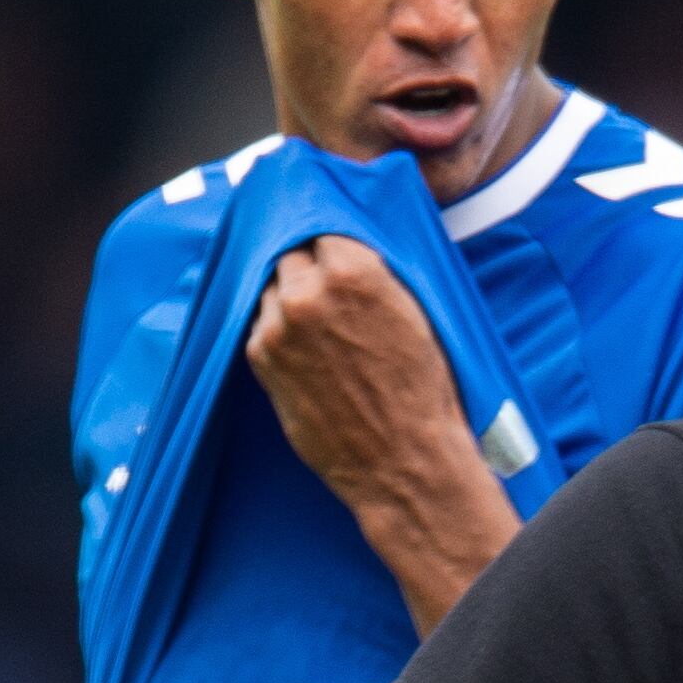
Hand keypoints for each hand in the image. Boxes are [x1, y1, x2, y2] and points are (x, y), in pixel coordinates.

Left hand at [245, 237, 474, 501]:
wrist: (402, 459)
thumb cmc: (422, 389)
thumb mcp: (414, 311)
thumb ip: (374, 272)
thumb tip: (344, 246)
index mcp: (354, 270)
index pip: (322, 223)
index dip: (327, 236)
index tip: (328, 242)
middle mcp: (308, 291)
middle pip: (290, 251)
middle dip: (305, 262)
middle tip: (321, 278)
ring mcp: (278, 324)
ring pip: (271, 285)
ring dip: (287, 293)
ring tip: (313, 317)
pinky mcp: (260, 356)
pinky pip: (260, 321)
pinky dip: (276, 325)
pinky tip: (302, 344)